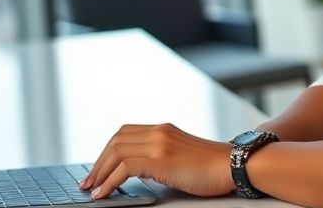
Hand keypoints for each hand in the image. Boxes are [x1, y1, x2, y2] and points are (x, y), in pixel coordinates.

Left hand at [79, 122, 234, 199]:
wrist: (234, 165)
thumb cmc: (212, 167)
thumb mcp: (181, 156)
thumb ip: (160, 158)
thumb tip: (137, 172)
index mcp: (162, 129)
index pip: (124, 133)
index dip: (106, 151)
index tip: (98, 169)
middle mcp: (158, 131)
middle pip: (115, 141)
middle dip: (98, 163)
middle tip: (88, 182)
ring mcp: (159, 143)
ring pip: (116, 152)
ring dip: (99, 173)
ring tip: (92, 190)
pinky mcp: (160, 159)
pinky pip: (124, 168)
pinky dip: (109, 181)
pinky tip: (104, 193)